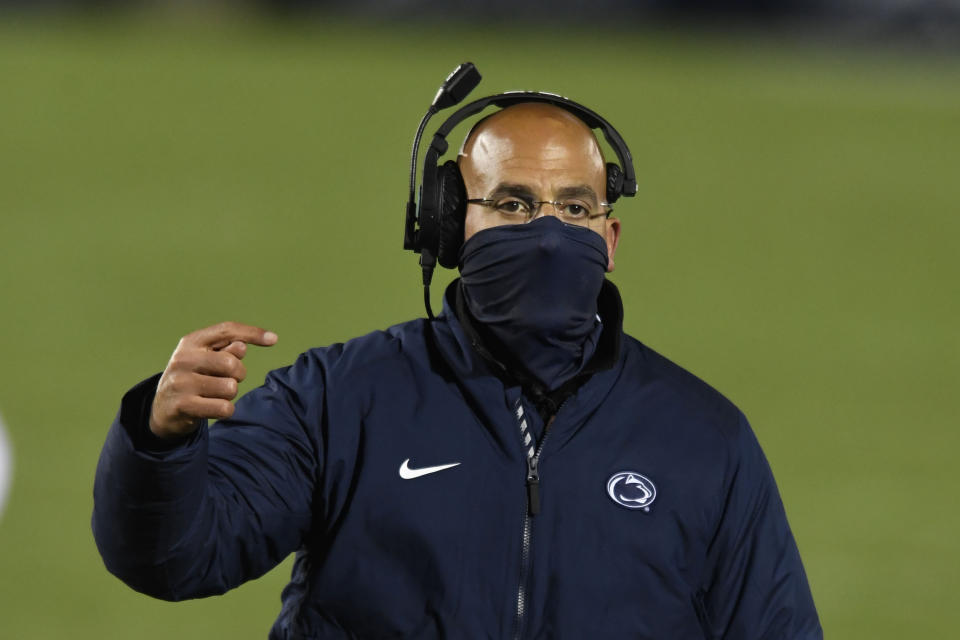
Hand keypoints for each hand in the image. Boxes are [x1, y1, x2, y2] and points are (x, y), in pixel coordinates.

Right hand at [149, 321, 277, 438]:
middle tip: (227, 380)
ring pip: (230, 388)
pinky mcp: (182, 406)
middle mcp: (183, 359)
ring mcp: (180, 383)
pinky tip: (212, 408)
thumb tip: (242, 346)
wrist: (163, 409)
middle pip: (232, 363)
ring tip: (214, 394)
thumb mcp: (207, 359)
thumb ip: (227, 350)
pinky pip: (224, 407)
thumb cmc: (194, 378)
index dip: (252, 333)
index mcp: (191, 342)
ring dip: (230, 395)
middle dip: (238, 375)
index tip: (274, 339)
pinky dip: (226, 410)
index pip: (226, 330)